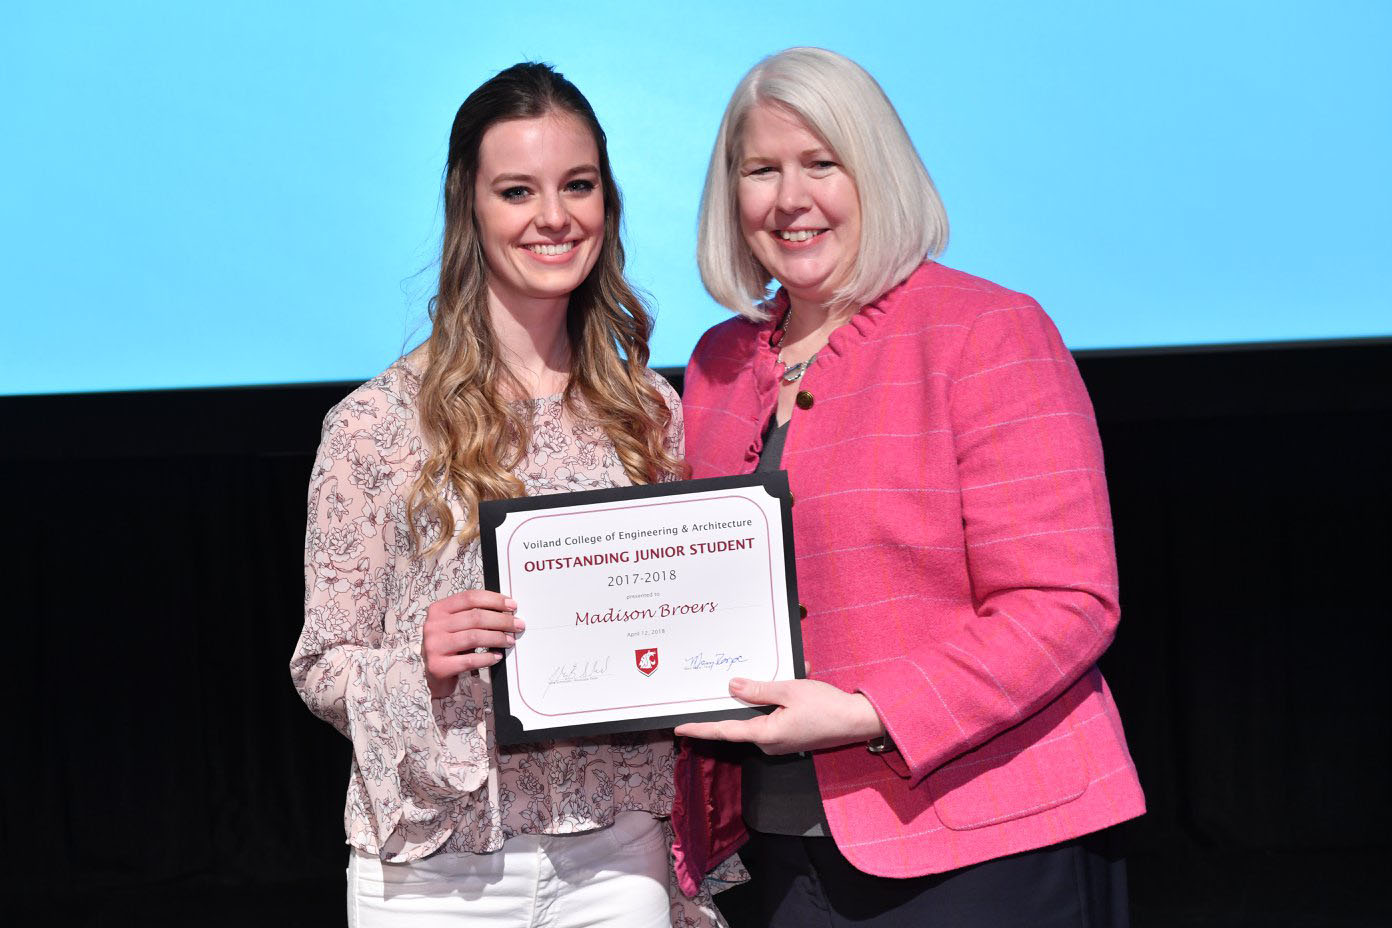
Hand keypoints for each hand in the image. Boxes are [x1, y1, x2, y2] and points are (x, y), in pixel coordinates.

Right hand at [422, 590, 524, 698]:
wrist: (432, 674)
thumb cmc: (450, 646)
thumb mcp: (457, 626)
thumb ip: (474, 616)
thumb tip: (506, 612)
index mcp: (438, 610)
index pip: (470, 598)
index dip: (494, 600)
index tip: (512, 605)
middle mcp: (433, 625)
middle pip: (475, 617)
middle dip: (502, 620)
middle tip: (517, 625)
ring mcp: (434, 646)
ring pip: (474, 637)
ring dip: (497, 638)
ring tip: (510, 641)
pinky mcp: (439, 666)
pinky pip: (470, 660)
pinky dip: (488, 658)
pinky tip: (496, 656)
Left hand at [674, 677, 884, 753]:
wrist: (857, 721)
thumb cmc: (826, 706)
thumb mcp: (790, 691)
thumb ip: (759, 690)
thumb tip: (732, 687)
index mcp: (766, 734)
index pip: (724, 731)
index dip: (700, 729)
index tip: (679, 728)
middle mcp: (769, 744)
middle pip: (742, 721)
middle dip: (746, 697)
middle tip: (741, 679)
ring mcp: (780, 743)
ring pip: (760, 716)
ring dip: (769, 695)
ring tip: (793, 675)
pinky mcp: (790, 738)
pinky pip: (774, 718)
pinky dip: (780, 700)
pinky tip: (797, 683)